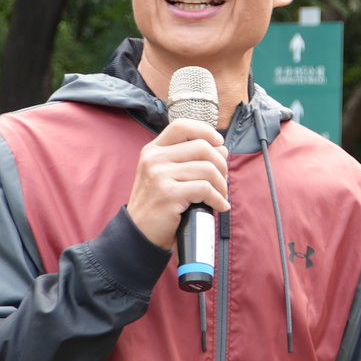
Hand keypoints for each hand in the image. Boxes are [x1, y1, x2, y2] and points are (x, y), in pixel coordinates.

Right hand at [126, 119, 228, 249]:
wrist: (138, 233)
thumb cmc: (157, 205)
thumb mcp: (163, 175)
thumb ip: (187, 160)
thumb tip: (221, 148)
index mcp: (153, 150)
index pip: (182, 126)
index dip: (205, 131)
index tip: (218, 142)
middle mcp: (155, 159)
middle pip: (202, 147)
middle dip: (221, 164)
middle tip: (222, 180)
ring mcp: (160, 175)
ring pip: (207, 169)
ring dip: (221, 185)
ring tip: (221, 196)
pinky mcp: (169, 194)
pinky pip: (206, 189)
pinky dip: (218, 199)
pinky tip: (219, 206)